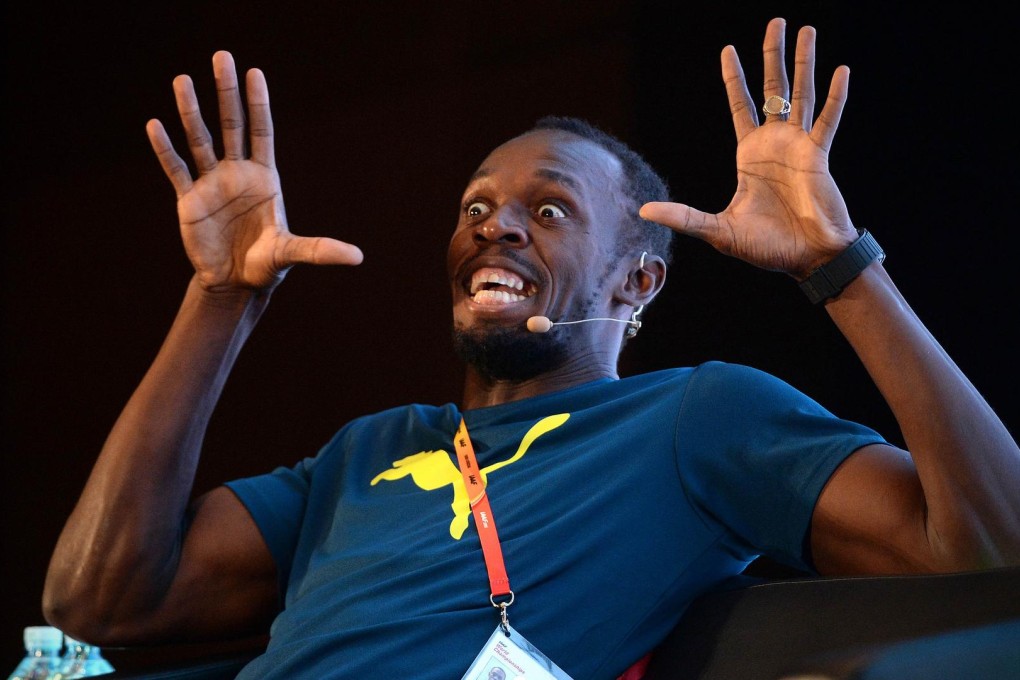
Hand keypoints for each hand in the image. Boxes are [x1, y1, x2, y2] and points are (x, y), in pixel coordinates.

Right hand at [146, 51, 362, 292]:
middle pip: (231, 124)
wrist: (234, 284)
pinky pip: (177, 169)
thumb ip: (320, 250)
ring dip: (190, 110)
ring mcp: (212, 184)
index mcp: (264, 178)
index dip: (258, 103)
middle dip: (226, 91)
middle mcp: (237, 173)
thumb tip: (358, 257)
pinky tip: (155, 124)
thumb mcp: (292, 254)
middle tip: (222, 56)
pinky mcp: (189, 200)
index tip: (254, 73)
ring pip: (200, 139)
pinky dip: (166, 148)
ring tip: (182, 79)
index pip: (261, 131)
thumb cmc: (266, 265)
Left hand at [640, 18, 857, 278]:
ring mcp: (799, 147)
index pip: (740, 106)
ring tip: (807, 30)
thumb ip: (683, 216)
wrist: (806, 259)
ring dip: (805, 63)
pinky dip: (834, 96)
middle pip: (773, 89)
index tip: (729, 50)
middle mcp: (775, 144)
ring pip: (802, 94)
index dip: (735, 79)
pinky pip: (828, 119)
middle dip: (772, 56)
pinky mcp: (819, 156)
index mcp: (750, 155)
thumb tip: (643, 210)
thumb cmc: (767, 248)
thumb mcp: (717, 230)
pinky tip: (839, 70)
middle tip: (775, 22)